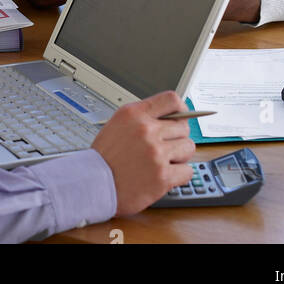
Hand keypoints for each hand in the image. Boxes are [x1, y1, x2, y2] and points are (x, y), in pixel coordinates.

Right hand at [92, 91, 195, 215]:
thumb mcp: (119, 124)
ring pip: (188, 147)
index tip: (182, 116)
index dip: (181, 108)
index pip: (171, 100)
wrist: (94, 184)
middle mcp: (147, 130)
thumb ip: (143, 118)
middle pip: (183, 126)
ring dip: (180, 156)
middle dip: (177, 137)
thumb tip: (170, 117)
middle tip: (167, 147)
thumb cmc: (105, 157)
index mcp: (135, 114)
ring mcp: (156, 153)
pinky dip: (180, 175)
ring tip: (165, 162)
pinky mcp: (162, 176)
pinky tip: (166, 175)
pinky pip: (188, 171)